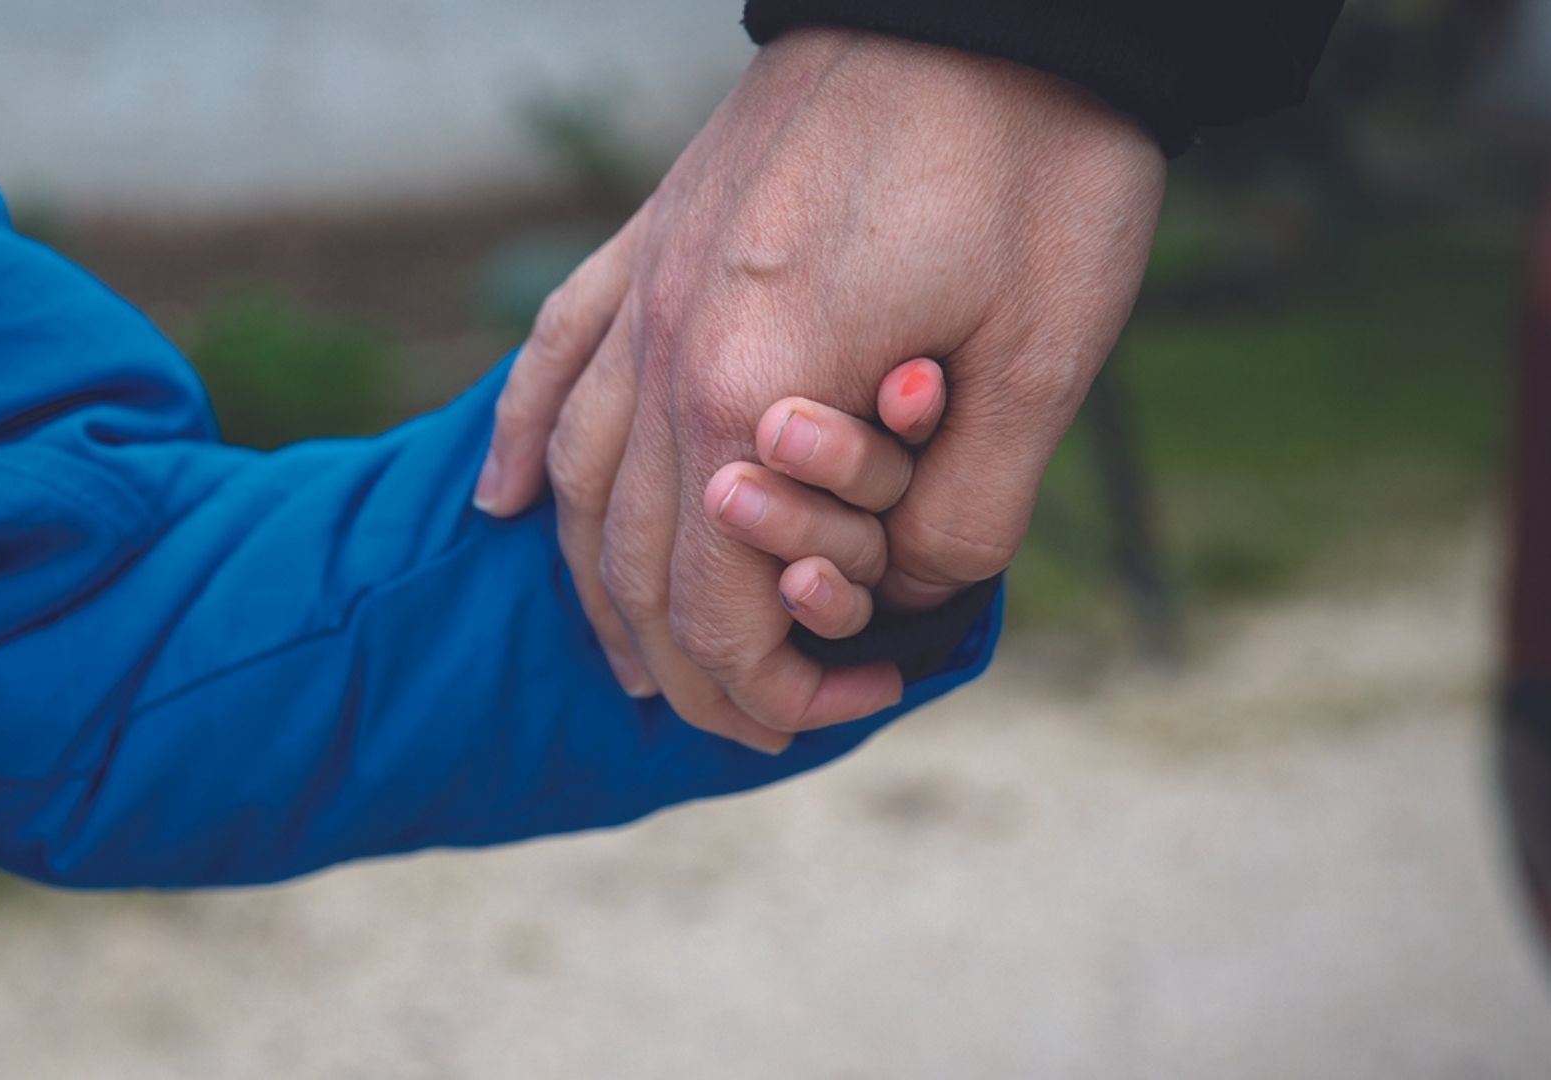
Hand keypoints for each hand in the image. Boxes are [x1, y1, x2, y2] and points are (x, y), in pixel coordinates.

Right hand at [475, 28, 1164, 749]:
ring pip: (581, 482)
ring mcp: (647, 288)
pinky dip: (524, 442)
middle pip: (636, 564)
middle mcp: (668, 353)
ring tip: (641, 658)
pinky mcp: (653, 236)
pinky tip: (506, 503)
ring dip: (602, 590)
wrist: (991, 0)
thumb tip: (912, 592)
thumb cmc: (1036, 164)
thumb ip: (966, 514)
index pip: (717, 608)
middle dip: (690, 669)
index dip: (770, 691)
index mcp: (753, 396)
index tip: (843, 706)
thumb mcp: (1044, 363)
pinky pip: (554, 359)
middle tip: (755, 716)